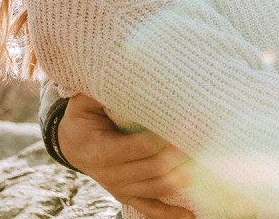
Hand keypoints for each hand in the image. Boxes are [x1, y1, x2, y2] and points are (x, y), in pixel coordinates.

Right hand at [59, 93, 193, 218]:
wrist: (71, 145)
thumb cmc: (83, 118)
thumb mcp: (84, 103)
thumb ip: (98, 91)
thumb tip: (120, 73)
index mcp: (102, 151)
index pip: (140, 147)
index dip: (165, 138)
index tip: (188, 123)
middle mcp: (112, 174)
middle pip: (154, 168)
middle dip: (182, 154)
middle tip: (206, 138)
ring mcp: (122, 188)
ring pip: (158, 187)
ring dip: (183, 177)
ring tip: (206, 162)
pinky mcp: (128, 196)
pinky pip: (151, 209)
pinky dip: (170, 214)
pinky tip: (191, 216)